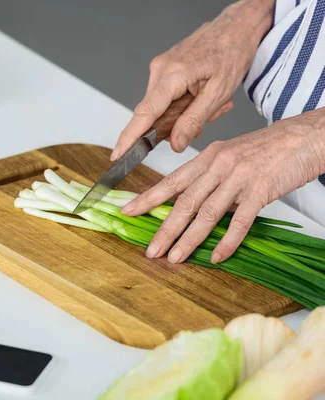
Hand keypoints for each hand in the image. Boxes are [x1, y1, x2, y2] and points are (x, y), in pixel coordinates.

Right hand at [111, 0, 273, 160]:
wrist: (235, 27)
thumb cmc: (231, 52)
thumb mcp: (219, 92)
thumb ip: (194, 120)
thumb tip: (175, 144)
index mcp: (172, 75)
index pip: (145, 113)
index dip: (130, 137)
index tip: (118, 154)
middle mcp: (160, 70)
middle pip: (155, 114)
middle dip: (177, 124)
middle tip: (207, 120)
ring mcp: (160, 68)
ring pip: (163, 107)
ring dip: (185, 113)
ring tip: (213, 104)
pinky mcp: (164, 68)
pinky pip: (167, 96)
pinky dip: (184, 103)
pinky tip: (203, 96)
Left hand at [121, 109, 324, 263]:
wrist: (304, 137)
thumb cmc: (267, 148)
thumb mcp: (230, 156)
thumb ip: (209, 177)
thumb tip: (191, 203)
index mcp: (207, 158)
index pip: (171, 181)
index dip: (148, 198)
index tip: (128, 211)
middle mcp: (218, 166)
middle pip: (185, 203)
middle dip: (165, 229)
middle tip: (150, 250)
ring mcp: (239, 178)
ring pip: (207, 214)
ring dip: (189, 239)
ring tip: (175, 258)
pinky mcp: (261, 191)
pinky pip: (240, 221)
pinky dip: (228, 241)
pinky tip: (217, 256)